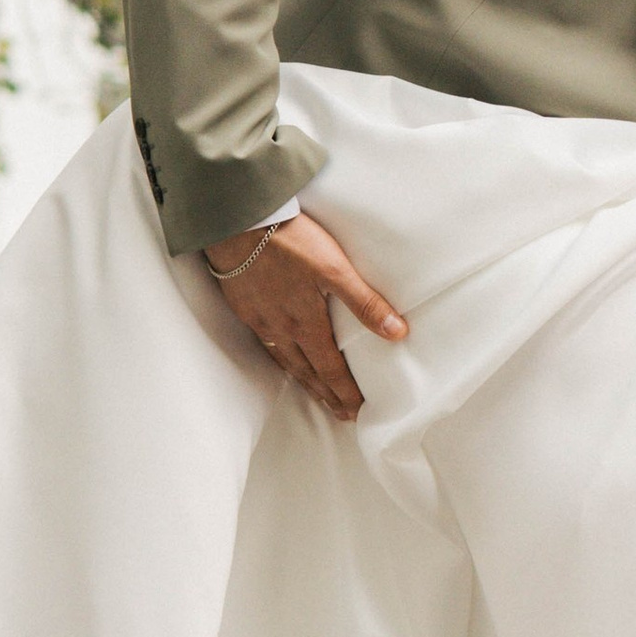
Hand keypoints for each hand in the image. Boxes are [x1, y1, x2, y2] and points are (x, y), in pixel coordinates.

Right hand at [203, 205, 406, 421]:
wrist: (238, 222)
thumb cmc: (288, 241)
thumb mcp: (334, 268)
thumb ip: (364, 302)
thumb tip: (397, 333)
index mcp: (306, 323)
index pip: (331, 368)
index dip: (345, 391)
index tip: (356, 411)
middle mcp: (281, 329)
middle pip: (307, 371)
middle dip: (326, 394)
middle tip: (340, 414)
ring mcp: (259, 319)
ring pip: (284, 360)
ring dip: (302, 380)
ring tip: (315, 393)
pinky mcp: (243, 305)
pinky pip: (264, 344)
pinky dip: (278, 359)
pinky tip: (279, 355)